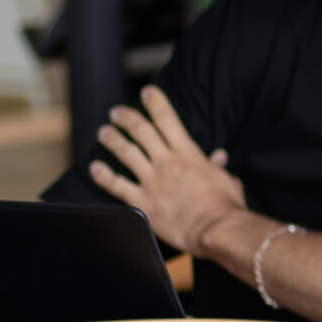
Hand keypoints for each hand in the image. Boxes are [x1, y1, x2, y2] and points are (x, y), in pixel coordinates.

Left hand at [87, 86, 245, 252]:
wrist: (215, 229)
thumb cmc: (225, 206)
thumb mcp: (226, 180)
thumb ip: (218, 167)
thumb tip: (219, 156)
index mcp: (188, 154)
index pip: (168, 120)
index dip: (156, 103)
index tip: (147, 92)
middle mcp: (166, 162)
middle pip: (141, 131)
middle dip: (126, 118)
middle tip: (116, 113)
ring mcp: (152, 181)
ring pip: (126, 153)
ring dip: (112, 140)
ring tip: (103, 132)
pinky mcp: (142, 202)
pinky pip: (116, 186)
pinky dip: (103, 176)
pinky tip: (94, 168)